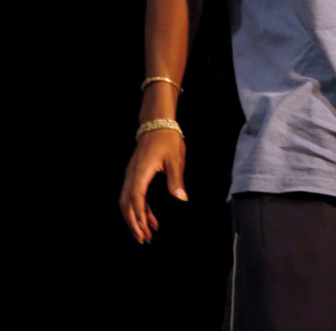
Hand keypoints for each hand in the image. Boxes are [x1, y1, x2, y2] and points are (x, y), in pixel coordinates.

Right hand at [119, 128, 187, 243]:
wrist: (157, 123)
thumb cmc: (168, 139)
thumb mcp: (175, 159)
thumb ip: (176, 179)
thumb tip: (181, 198)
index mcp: (141, 172)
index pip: (136, 199)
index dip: (139, 217)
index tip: (144, 231)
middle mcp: (132, 176)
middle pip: (126, 204)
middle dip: (134, 223)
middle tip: (143, 239)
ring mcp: (132, 175)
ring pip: (128, 202)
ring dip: (136, 218)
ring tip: (148, 232)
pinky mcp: (135, 174)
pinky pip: (134, 195)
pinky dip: (141, 208)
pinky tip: (150, 218)